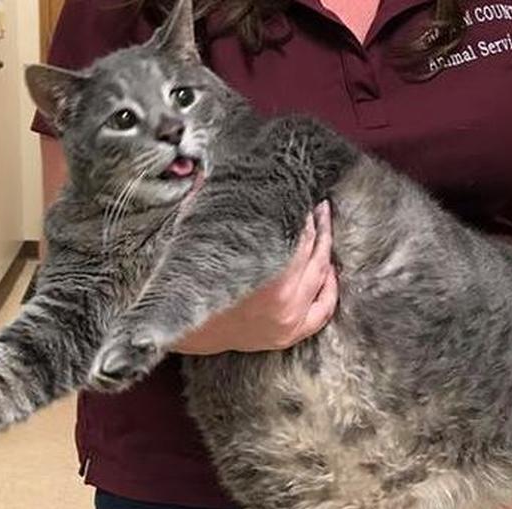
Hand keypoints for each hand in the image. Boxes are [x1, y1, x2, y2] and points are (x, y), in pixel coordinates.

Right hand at [173, 201, 337, 353]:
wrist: (180, 330)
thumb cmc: (186, 282)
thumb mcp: (192, 238)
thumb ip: (204, 202)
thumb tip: (211, 171)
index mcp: (262, 275)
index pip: (297, 234)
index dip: (300, 214)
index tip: (299, 198)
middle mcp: (282, 301)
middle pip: (312, 252)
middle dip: (314, 226)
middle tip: (314, 207)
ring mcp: (289, 320)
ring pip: (321, 275)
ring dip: (325, 248)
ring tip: (323, 226)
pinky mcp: (289, 334)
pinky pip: (324, 309)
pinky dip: (331, 288)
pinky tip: (330, 269)